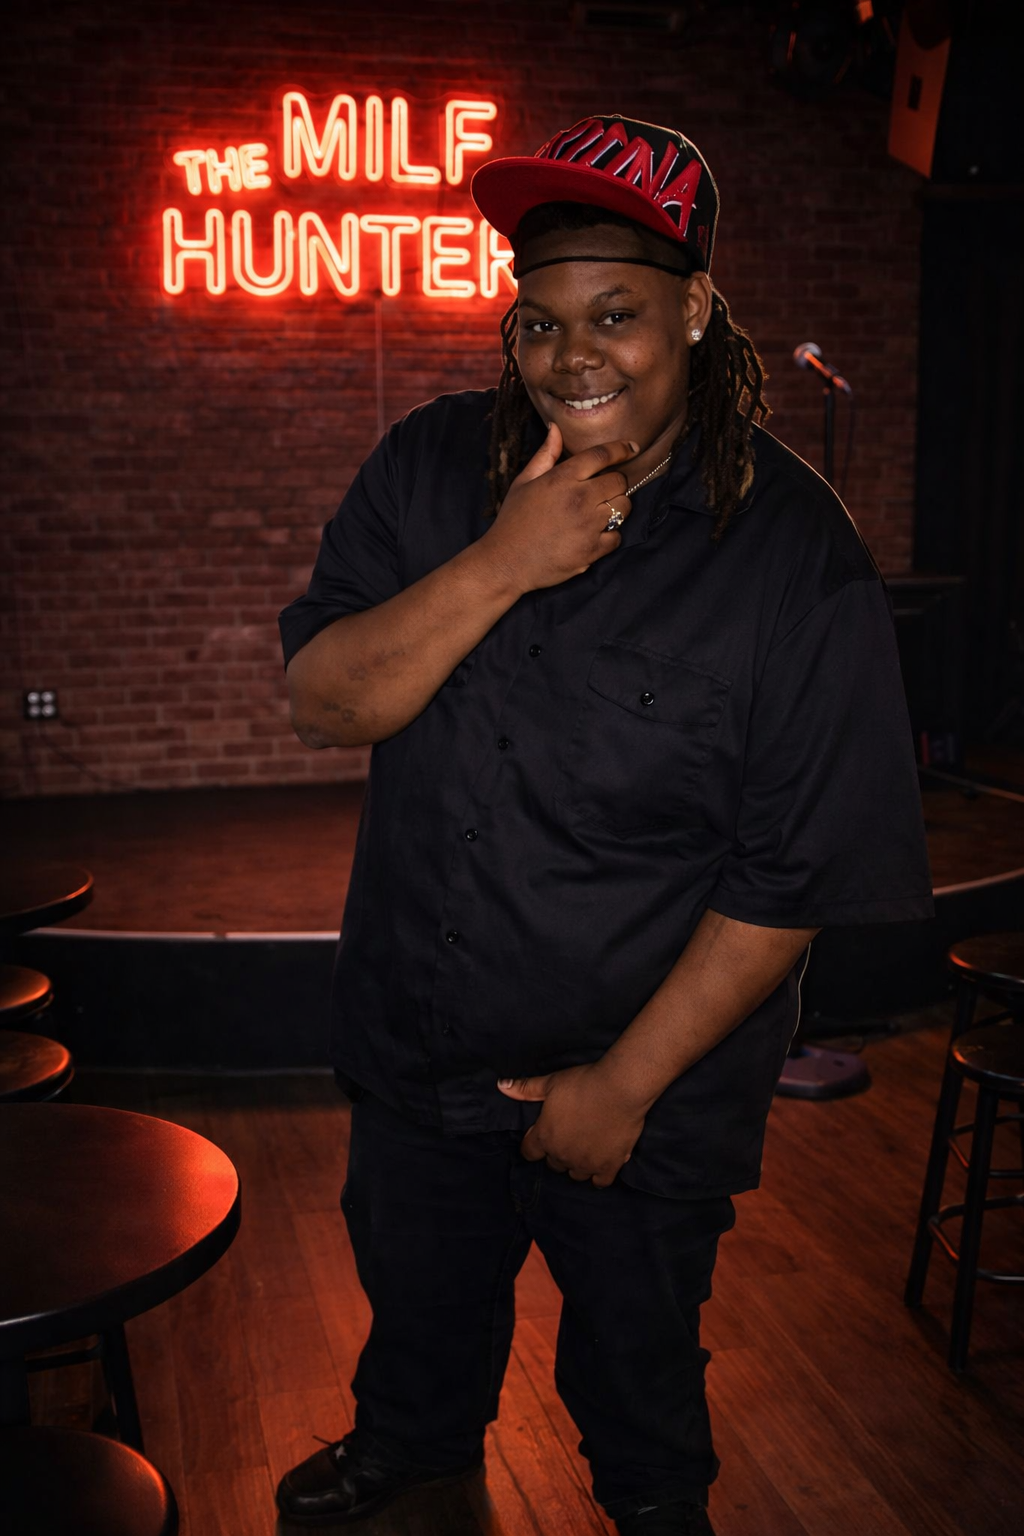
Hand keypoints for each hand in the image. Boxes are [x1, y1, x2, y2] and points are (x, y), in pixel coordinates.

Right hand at [477, 423, 636, 596]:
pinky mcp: (592, 550)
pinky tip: (594, 535)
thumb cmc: (513, 520)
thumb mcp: (523, 482)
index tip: (632, 447)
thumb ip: (545, 455)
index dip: (622, 448)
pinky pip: (617, 536)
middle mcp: (579, 499)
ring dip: (617, 508)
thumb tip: (556, 428)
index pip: (602, 455)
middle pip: (619, 481)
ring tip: (600, 512)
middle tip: (602, 491)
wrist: (507, 562)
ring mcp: (588, 526)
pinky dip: (610, 535)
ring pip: (623, 508)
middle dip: (615, 483)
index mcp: (562, 478)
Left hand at [497, 1061, 646, 1187]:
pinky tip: (600, 1164)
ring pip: (574, 1174)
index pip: (529, 1152)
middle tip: (567, 1136)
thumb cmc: (583, 1083)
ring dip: (576, 1164)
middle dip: (556, 1152)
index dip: (532, 1143)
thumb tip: (501, 1085)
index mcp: (545, 1136)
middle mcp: (562, 1155)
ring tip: (584, 1148)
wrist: (619, 1089)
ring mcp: (586, 1163)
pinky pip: (600, 1182)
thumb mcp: (551, 1082)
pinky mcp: (608, 1166)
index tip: (540, 1133)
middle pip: (553, 1164)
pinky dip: (598, 1176)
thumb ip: (525, 1089)